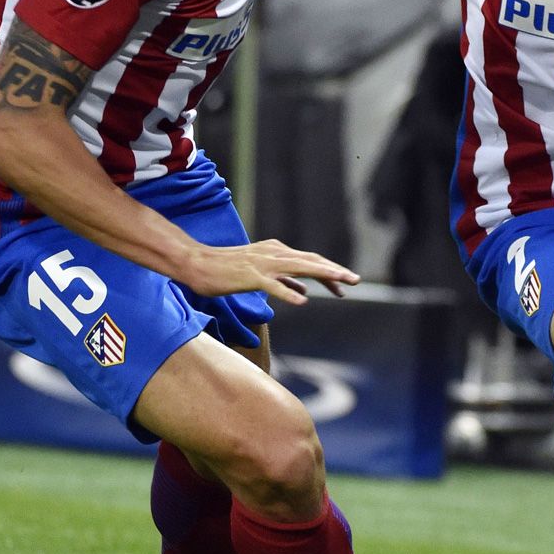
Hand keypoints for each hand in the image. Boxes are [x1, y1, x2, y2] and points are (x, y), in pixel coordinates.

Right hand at [180, 239, 358, 305]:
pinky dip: (288, 292)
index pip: (310, 261)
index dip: (330, 271)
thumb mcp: (261, 274)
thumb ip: (284, 280)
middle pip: (311, 261)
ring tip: (341, 284)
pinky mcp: (249, 276)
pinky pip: (272, 285)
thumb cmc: (227, 271)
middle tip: (356, 280)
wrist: (197, 264)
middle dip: (335, 271)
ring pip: (299, 268)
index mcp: (277, 253)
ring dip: (322, 275)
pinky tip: (303, 300)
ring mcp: (262, 264)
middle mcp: (274, 254)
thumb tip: (304, 289)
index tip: (346, 283)